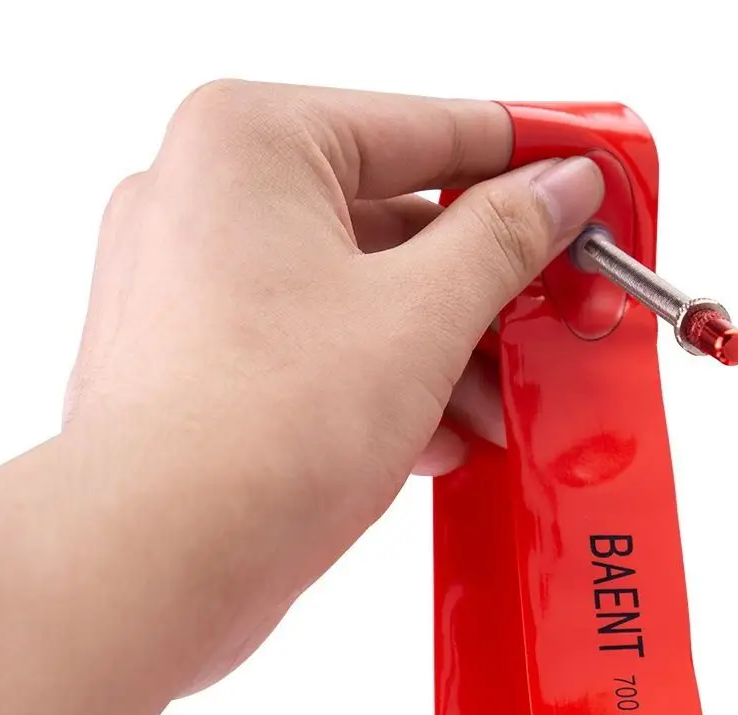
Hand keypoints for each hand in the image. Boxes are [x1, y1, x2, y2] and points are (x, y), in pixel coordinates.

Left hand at [63, 82, 603, 690]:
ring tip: (498, 405)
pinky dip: (382, 386)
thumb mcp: (422, 315)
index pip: (424, 127)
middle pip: (391, 220)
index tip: (583, 182)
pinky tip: (437, 438)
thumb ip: (501, 239)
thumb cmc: (255, 432)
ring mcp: (195, 287)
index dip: (520, 158)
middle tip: (551, 311)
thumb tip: (556, 192)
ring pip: (357, 295)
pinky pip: (317, 350)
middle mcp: (207, 203)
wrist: (154, 565)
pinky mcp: (202, 365)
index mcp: (250, 146)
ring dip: (441, 351)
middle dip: (481, 287)